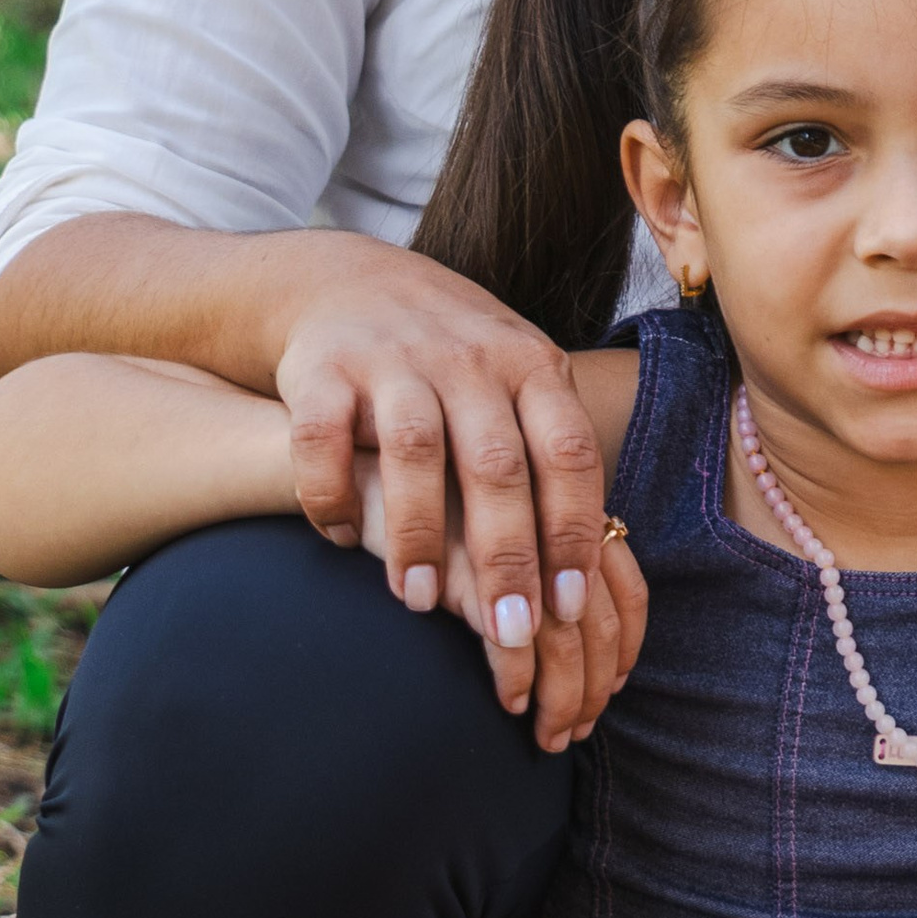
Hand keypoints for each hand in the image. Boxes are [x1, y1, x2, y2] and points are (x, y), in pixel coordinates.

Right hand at [272, 237, 625, 735]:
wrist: (349, 282)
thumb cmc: (454, 360)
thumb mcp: (519, 383)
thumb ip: (550, 458)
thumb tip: (594, 579)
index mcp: (532, 366)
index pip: (568, 453)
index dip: (572, 532)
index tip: (569, 608)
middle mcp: (469, 359)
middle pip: (497, 465)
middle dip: (505, 557)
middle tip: (509, 635)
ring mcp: (395, 358)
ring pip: (414, 451)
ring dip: (419, 533)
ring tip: (418, 600)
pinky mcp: (322, 368)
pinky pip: (324, 438)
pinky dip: (331, 493)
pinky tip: (341, 538)